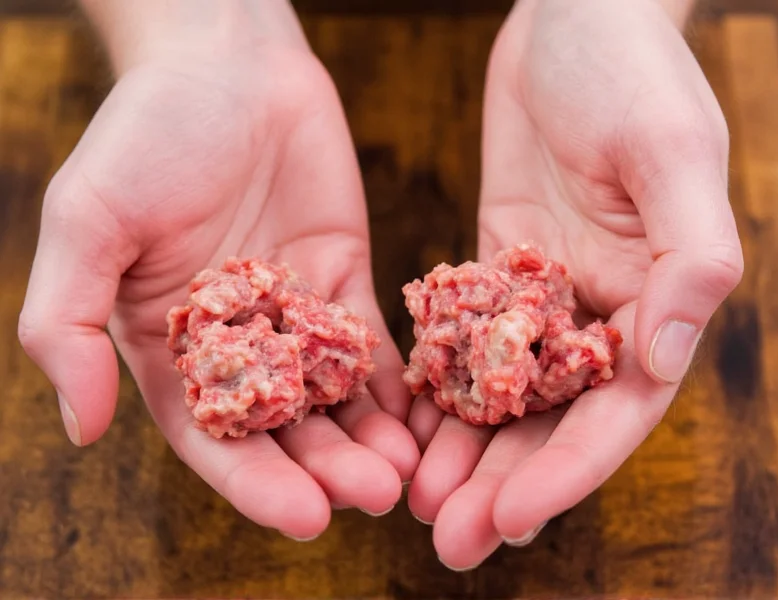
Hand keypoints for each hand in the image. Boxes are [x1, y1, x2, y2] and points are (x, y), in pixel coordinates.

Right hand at [18, 1, 418, 540]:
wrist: (229, 67)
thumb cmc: (146, 135)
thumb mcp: (88, 222)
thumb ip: (67, 322)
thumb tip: (78, 428)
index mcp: (171, 348)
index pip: (213, 436)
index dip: (255, 483)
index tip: (305, 518)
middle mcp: (235, 345)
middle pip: (285, 428)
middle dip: (327, 468)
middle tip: (373, 495)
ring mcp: (294, 316)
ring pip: (336, 395)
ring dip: (370, 438)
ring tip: (407, 469)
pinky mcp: (343, 281)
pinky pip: (374, 343)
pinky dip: (397, 383)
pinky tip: (425, 415)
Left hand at [407, 0, 742, 568]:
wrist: (573, 22)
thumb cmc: (635, 76)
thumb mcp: (674, 156)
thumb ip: (688, 257)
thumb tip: (660, 358)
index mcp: (655, 302)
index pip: (613, 414)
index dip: (564, 472)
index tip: (506, 520)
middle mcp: (599, 313)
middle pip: (551, 421)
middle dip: (501, 484)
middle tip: (446, 541)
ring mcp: (542, 294)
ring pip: (502, 394)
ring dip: (463, 452)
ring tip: (415, 503)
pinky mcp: (494, 266)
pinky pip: (463, 341)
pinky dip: (436, 386)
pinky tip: (401, 426)